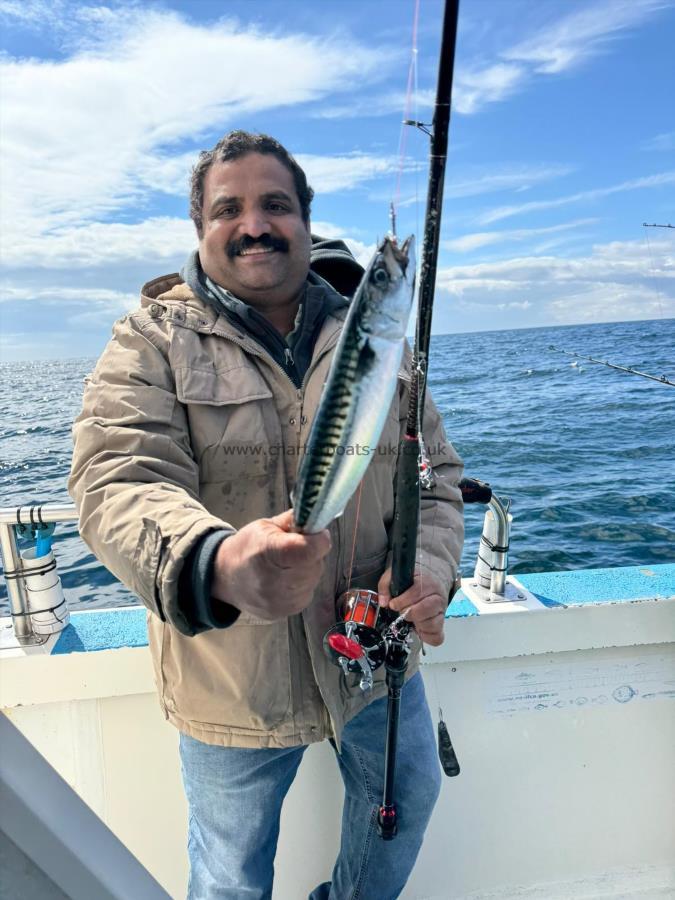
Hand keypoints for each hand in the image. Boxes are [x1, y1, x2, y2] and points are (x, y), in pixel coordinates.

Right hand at [212, 509, 330, 620]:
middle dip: (312, 553)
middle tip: (295, 548)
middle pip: (315, 564)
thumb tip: (317, 517)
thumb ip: (293, 521)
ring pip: (314, 578)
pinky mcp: (285, 612)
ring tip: (287, 565)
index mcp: (269, 552)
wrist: (227, 578)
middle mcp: (275, 581)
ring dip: (308, 568)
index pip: (309, 550)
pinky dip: (302, 583)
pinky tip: (285, 579)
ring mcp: (281, 601)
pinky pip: (308, 592)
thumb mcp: (265, 526)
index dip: (319, 539)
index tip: (315, 533)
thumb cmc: (247, 548)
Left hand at [377, 567, 446, 645]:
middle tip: (402, 612)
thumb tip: (383, 602)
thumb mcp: (398, 576)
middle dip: (408, 613)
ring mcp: (441, 612)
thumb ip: (386, 585)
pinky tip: (418, 628)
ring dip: (417, 624)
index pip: (417, 592)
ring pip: (432, 624)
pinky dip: (425, 636)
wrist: (434, 582)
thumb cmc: (415, 581)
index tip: (393, 604)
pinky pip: (436, 637)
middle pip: (425, 609)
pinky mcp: (441, 624)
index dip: (402, 601)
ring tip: (411, 619)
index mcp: (427, 583)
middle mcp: (437, 597)